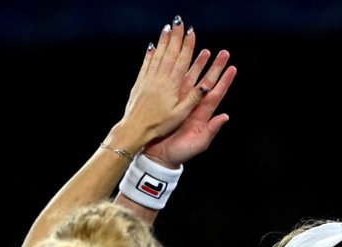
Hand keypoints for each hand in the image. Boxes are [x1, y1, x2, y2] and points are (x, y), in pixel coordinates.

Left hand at [116, 17, 212, 147]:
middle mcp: (160, 78)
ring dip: (163, 41)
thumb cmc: (159, 125)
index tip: (192, 32)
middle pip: (170, 53)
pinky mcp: (140, 82)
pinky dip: (150, 54)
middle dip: (176, 36)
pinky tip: (152, 46)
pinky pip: (146, 64)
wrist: (135, 128)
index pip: (182, 60)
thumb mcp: (180, 114)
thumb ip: (193, 99)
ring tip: (168, 28)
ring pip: (158, 55)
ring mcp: (149, 78)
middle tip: (180, 22)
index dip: (188, 45)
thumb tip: (206, 86)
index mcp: (172, 85)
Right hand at [144, 47, 235, 166]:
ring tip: (205, 51)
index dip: (224, 82)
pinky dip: (179, 72)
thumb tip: (225, 116)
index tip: (232, 68)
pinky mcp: (168, 102)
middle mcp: (193, 105)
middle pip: (206, 82)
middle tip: (224, 53)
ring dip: (199, 65)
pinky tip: (182, 60)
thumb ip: (212, 129)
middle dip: (215, 68)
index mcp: (202, 115)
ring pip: (191, 79)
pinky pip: (175, 83)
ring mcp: (180, 102)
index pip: (215, 94)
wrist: (159, 156)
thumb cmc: (181, 153)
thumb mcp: (199, 143)